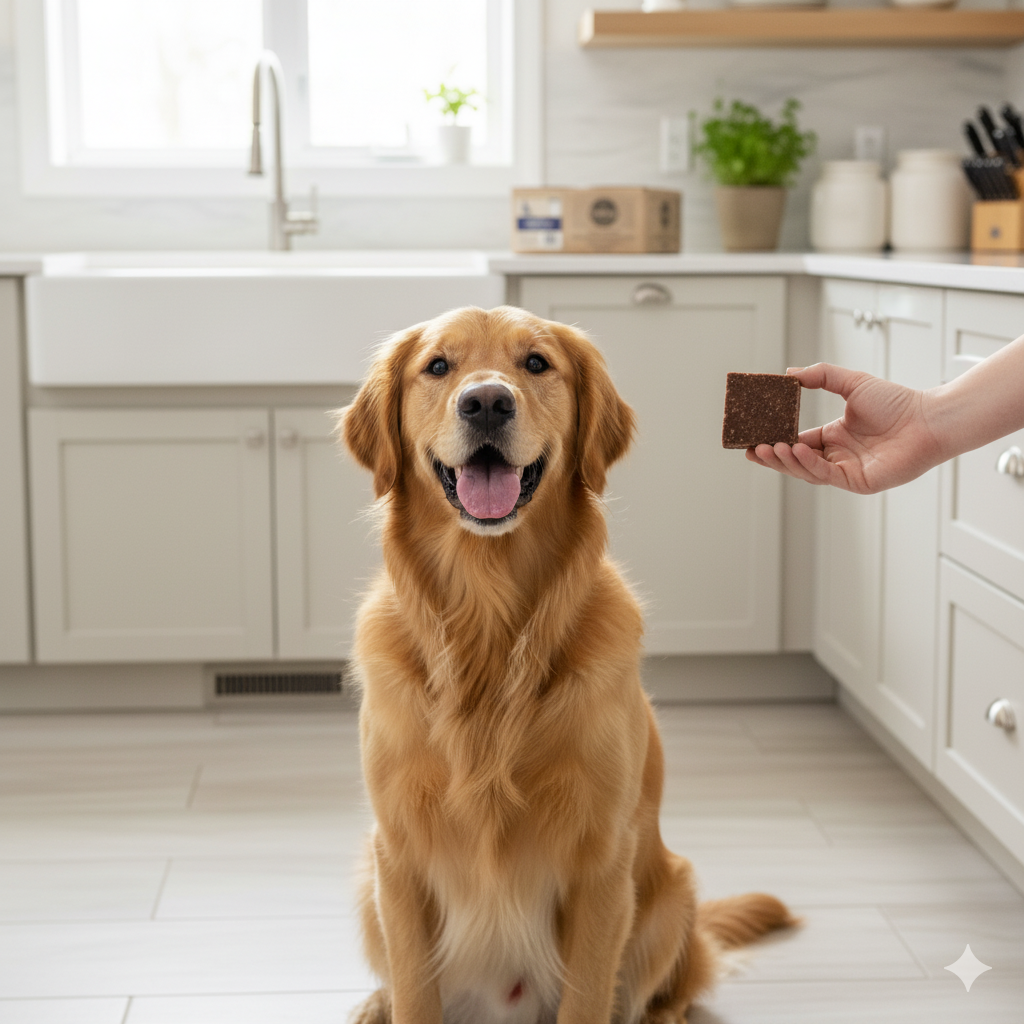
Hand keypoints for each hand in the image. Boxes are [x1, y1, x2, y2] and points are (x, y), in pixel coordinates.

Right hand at [744, 363, 944, 494]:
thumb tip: (790, 373)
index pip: (795, 442)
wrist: (928, 419)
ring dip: (784, 460)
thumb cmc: (898, 402)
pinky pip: (825, 474)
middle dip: (771, 456)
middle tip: (751, 448)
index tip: (752, 436)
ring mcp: (846, 471)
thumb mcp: (852, 382)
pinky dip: (807, 464)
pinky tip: (794, 449)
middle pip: (795, 460)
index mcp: (834, 436)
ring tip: (768, 447)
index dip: (774, 440)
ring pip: (805, 470)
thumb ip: (821, 376)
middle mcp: (837, 456)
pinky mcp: (857, 482)